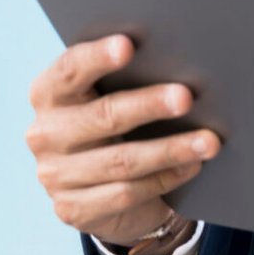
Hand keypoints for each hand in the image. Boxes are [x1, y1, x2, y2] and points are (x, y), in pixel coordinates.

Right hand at [24, 34, 221, 246]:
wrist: (99, 190)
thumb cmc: (112, 127)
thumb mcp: (108, 99)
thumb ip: (127, 81)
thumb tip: (179, 62)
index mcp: (48, 94)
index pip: (69, 69)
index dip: (97, 57)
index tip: (128, 45)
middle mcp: (44, 134)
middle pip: (102, 116)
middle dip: (148, 105)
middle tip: (186, 97)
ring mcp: (55, 176)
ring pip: (121, 161)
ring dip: (170, 150)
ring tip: (208, 141)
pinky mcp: (73, 209)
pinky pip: (126, 193)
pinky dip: (165, 178)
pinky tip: (192, 166)